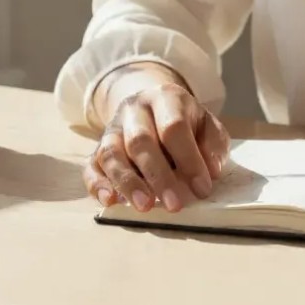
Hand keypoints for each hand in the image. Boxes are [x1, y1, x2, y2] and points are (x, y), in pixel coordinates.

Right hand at [83, 82, 230, 212]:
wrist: (152, 107)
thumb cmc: (184, 123)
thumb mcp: (206, 125)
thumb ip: (213, 144)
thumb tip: (211, 171)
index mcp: (165, 98)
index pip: (173, 127)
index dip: (189, 159)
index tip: (202, 188)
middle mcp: (133, 109)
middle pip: (140, 140)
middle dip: (158, 175)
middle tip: (174, 205)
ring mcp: (112, 128)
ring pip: (111, 153)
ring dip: (128, 182)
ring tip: (145, 206)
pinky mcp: (96, 149)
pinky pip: (90, 166)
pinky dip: (97, 184)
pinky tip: (110, 201)